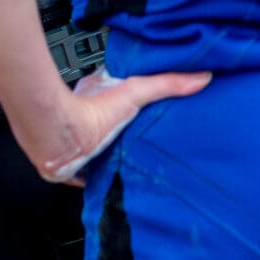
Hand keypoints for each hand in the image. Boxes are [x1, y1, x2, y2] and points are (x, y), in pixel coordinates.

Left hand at [30, 67, 212, 185]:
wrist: (57, 137)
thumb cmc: (88, 113)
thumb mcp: (135, 93)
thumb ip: (166, 84)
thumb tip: (201, 76)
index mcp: (95, 95)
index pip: (117, 97)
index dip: (132, 104)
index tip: (149, 111)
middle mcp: (81, 119)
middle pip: (108, 126)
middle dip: (124, 134)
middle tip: (145, 142)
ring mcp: (74, 144)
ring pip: (96, 150)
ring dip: (109, 157)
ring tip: (131, 164)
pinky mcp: (71, 167)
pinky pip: (86, 175)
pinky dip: (96, 179)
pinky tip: (109, 182)